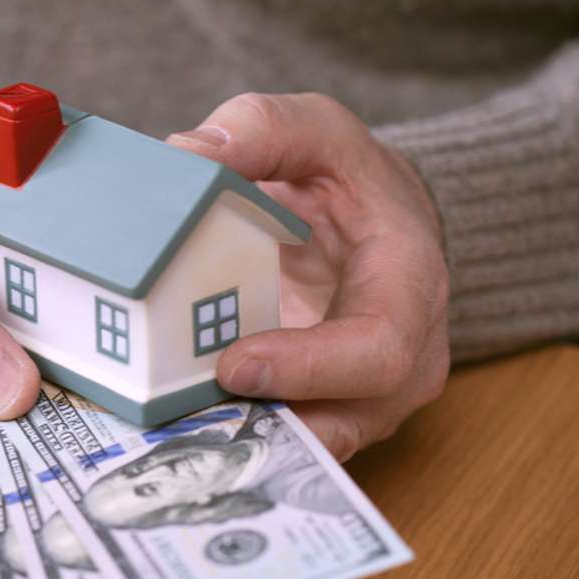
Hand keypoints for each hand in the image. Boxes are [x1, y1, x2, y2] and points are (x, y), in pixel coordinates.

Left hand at [168, 93, 449, 460]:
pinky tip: (174, 431)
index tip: (234, 363)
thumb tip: (186, 154)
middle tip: (179, 415)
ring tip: (167, 434)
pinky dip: (233, 441)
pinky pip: (285, 444)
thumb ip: (264, 129)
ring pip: (310, 448)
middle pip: (344, 422)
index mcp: (410, 289)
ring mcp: (364, 401)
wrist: (378, 224)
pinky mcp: (323, 415)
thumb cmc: (352, 181)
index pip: (378, 350)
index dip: (308, 367)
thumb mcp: (318, 132)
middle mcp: (402, 363)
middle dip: (261, 423)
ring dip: (240, 443)